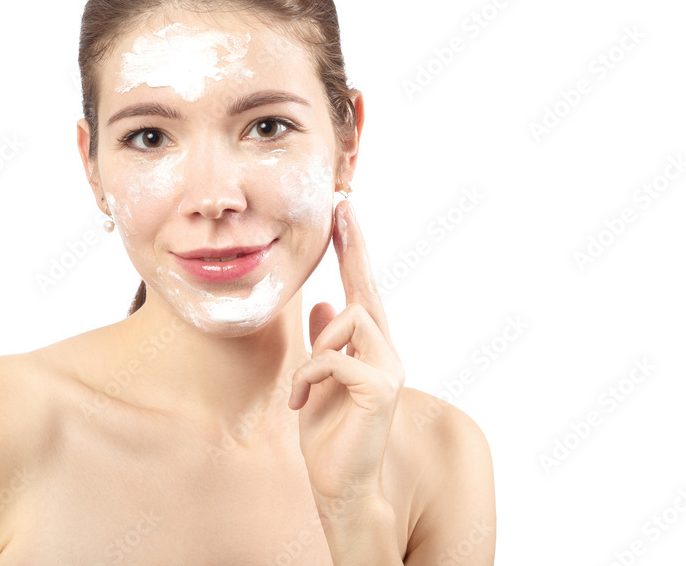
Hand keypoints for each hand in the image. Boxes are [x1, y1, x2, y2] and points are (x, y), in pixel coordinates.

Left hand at [288, 199, 405, 519]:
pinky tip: (302, 404)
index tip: (346, 212)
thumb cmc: (329, 433)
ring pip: (349, 319)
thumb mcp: (318, 379)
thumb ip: (325, 343)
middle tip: (343, 208)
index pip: (364, 291)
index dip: (354, 252)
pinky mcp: (381, 388)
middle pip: (367, 291)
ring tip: (304, 390)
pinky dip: (310, 377)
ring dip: (315, 352)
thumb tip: (325, 304)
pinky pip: (333, 358)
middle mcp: (387, 353)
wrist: (339, 483)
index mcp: (370, 349)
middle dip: (354, 248)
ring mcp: (389, 369)